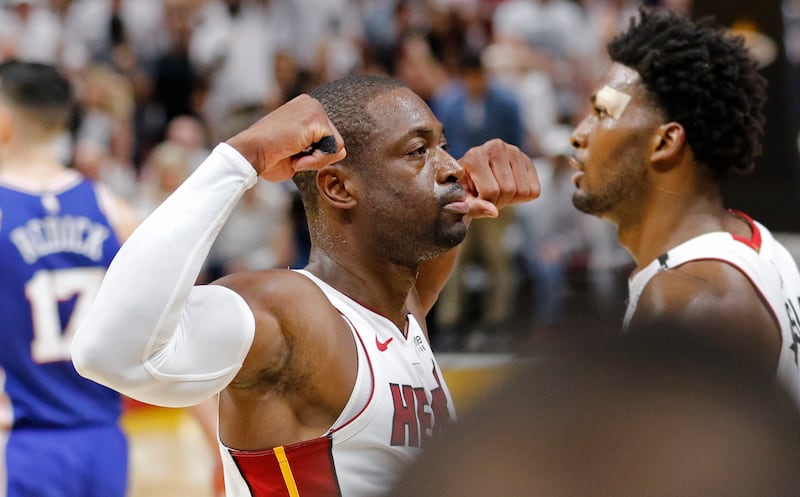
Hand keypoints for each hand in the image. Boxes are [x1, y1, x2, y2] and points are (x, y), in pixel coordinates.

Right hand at [225, 94, 346, 181]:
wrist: (250, 153)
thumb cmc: (268, 157)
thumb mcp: (300, 154)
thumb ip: (322, 152)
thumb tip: (343, 151)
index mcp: (305, 109)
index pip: (327, 139)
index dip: (313, 154)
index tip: (289, 151)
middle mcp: (311, 104)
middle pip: (334, 141)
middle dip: (317, 156)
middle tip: (290, 154)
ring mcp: (314, 108)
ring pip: (335, 146)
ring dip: (315, 159)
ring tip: (292, 153)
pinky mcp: (315, 118)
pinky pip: (331, 149)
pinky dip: (315, 159)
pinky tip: (295, 154)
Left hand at [458, 139, 539, 218]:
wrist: (473, 173)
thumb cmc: (465, 187)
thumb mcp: (462, 198)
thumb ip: (471, 207)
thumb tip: (494, 212)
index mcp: (475, 156)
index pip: (490, 191)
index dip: (485, 203)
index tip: (478, 199)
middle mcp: (496, 148)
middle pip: (508, 190)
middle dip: (498, 201)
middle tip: (489, 197)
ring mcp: (514, 151)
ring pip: (523, 191)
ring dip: (511, 200)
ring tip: (498, 192)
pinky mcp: (527, 160)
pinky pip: (534, 190)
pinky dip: (523, 197)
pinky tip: (510, 188)